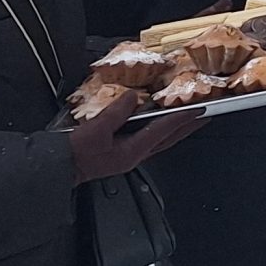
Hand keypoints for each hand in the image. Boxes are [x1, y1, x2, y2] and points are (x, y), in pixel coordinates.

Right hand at [67, 87, 202, 184]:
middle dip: (188, 127)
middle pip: (169, 139)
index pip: (163, 130)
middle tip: (205, 117)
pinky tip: (162, 125)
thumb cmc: (75, 153)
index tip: (198, 109)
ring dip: (177, 130)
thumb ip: (116, 112)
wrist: (60, 168)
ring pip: (162, 141)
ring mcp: (130, 156)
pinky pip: (149, 140)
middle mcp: (135, 155)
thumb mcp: (96, 129)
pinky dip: (161, 131)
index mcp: (132, 151)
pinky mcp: (123, 153)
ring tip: (190, 120)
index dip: (182, 118)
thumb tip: (133, 97)